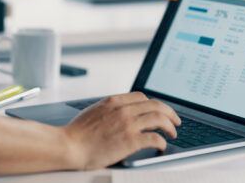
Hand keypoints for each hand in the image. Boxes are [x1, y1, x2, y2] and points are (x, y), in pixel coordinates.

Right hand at [61, 92, 180, 169]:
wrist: (68, 145)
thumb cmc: (76, 133)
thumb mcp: (94, 111)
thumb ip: (110, 109)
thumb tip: (121, 111)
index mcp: (114, 101)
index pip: (142, 97)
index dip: (154, 104)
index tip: (160, 112)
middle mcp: (123, 109)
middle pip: (156, 105)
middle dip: (170, 113)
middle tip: (175, 121)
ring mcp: (128, 124)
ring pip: (159, 118)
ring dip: (170, 126)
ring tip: (172, 133)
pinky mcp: (130, 141)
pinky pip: (155, 138)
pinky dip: (163, 142)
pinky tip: (162, 146)